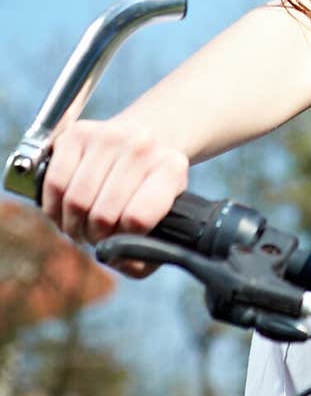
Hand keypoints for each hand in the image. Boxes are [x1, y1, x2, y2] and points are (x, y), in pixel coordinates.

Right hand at [41, 117, 189, 278]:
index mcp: (171, 167)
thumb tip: (124, 261)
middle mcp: (143, 144)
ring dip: (73, 225)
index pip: (137, 220)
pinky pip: (55, 183)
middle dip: (95, 236)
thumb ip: (148, 254)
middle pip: (102, 214)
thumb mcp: (162, 220)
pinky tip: (65, 210)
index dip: (122, 240)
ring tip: (82, 225)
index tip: (122, 238)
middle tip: (97, 235)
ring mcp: (108, 134)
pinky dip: (54, 207)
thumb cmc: (146, 189)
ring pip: (76, 201)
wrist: (139, 143)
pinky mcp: (77, 133)